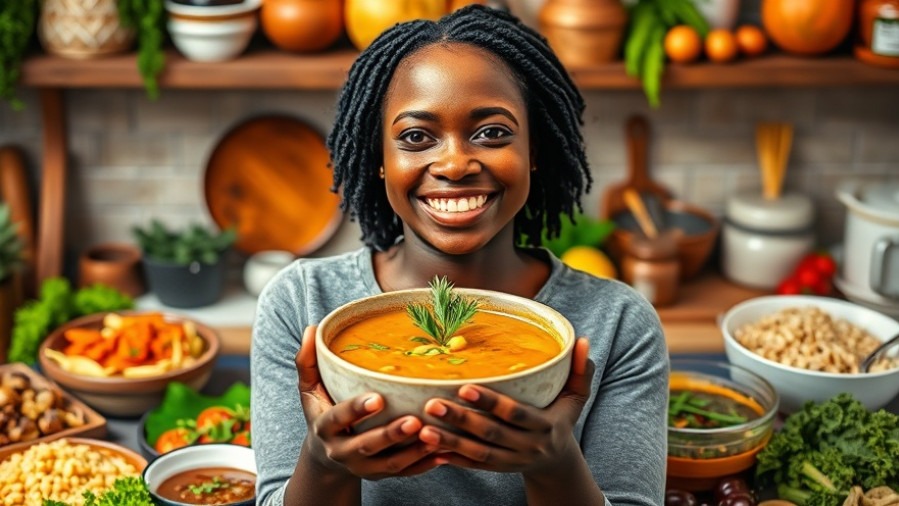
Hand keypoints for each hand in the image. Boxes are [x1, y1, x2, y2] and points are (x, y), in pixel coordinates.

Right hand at [295, 325, 441, 479]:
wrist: (325, 457)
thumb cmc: (322, 411)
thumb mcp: (309, 390)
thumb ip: (307, 361)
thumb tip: (311, 329)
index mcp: (325, 428)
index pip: (338, 418)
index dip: (356, 409)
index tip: (378, 398)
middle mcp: (342, 451)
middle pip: (367, 446)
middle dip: (391, 435)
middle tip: (414, 421)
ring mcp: (363, 467)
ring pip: (390, 464)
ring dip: (413, 452)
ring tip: (435, 436)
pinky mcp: (380, 475)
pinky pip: (405, 473)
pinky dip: (424, 466)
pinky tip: (443, 453)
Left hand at [417, 338, 594, 474]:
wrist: (558, 462)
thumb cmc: (563, 418)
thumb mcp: (577, 397)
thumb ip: (581, 370)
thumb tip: (583, 340)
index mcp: (545, 426)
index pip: (516, 414)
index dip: (491, 402)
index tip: (465, 387)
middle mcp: (528, 447)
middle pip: (491, 435)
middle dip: (461, 420)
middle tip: (432, 404)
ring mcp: (512, 461)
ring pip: (478, 454)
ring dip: (449, 443)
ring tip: (423, 430)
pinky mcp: (498, 470)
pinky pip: (473, 466)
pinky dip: (452, 460)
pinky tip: (429, 451)